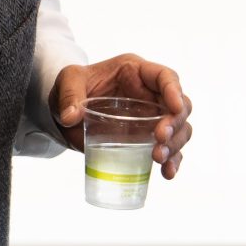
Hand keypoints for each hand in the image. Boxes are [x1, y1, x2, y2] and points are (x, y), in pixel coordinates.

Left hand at [51, 53, 193, 177]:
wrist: (66, 110)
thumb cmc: (73, 88)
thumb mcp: (68, 81)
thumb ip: (69, 95)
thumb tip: (71, 117)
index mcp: (136, 72)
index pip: (164, 76)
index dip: (174, 90)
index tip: (176, 107)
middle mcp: (151, 95)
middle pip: (180, 106)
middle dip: (175, 123)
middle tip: (159, 138)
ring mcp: (152, 119)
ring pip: (179, 130)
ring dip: (175, 145)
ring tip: (158, 158)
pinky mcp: (148, 140)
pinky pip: (169, 150)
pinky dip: (172, 162)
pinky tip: (167, 173)